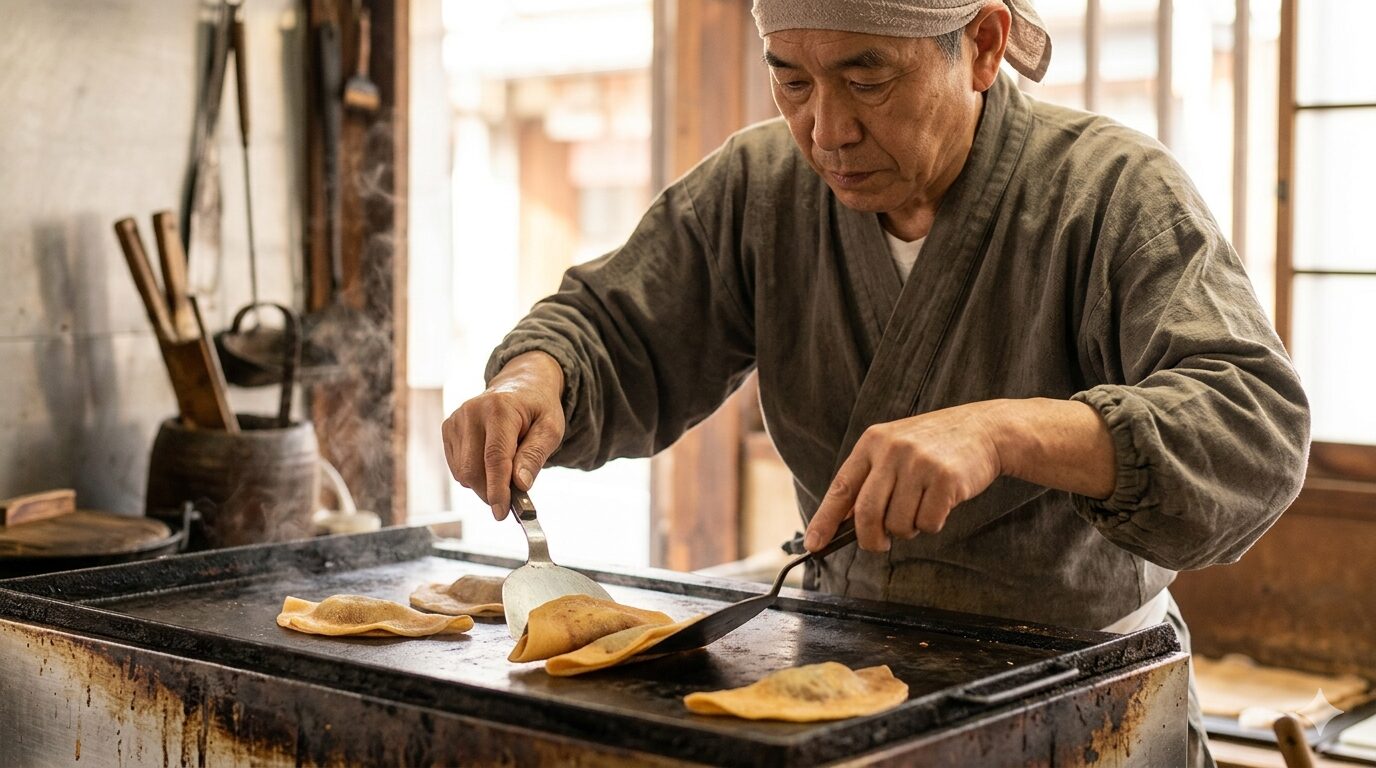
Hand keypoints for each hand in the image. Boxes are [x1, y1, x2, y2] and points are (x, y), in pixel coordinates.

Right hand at [442, 351, 564, 519]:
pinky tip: (490, 460)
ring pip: (463, 473)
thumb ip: (535, 456)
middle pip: (473, 470)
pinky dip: (475, 475)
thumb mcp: (551, 429)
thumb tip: (520, 485)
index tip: (502, 513)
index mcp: (500, 408)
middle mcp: (472, 411)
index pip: (495, 457)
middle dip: (491, 492)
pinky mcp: (448, 428)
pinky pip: (458, 468)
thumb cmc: (538, 409)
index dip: (497, 489)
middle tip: (512, 498)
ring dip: (485, 484)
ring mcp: (456, 419)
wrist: (521, 384)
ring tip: (506, 466)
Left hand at [805, 402, 1003, 552]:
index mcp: (873, 442)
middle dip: (871, 539)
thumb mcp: (895, 449)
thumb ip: (871, 480)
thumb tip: (845, 524)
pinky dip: (932, 524)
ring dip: (908, 529)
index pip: (841, 488)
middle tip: (879, 544)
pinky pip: (928, 524)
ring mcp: (919, 463)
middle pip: (867, 514)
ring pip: (898, 524)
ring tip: (921, 507)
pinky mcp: (945, 478)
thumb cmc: (935, 447)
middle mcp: (892, 450)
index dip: (825, 520)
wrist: (985, 429)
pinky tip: (942, 502)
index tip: (813, 544)